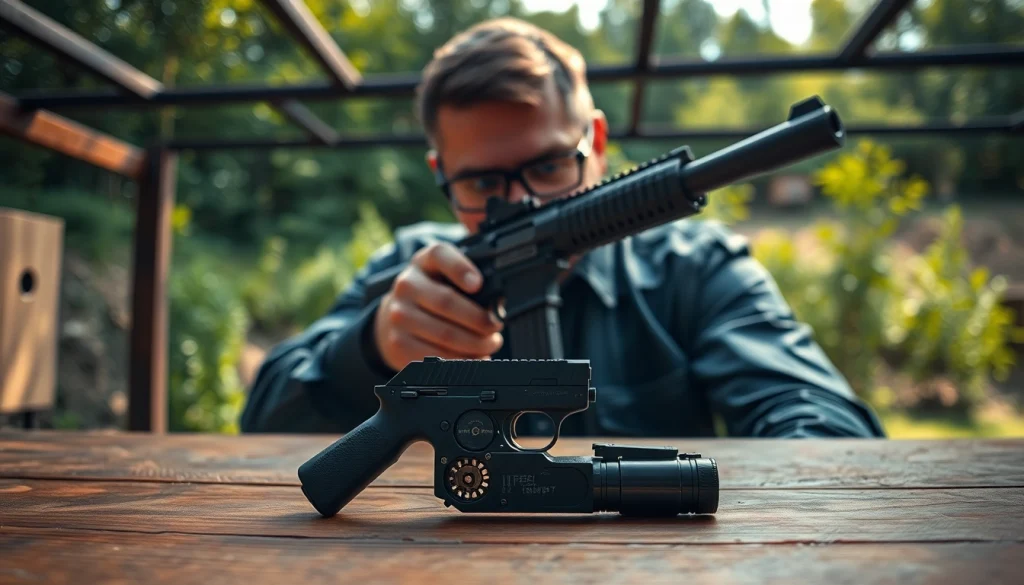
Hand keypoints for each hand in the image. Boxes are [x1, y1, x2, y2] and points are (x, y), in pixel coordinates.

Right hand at [373, 242, 502, 370]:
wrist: (397, 315)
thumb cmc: (434, 293)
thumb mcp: (447, 274)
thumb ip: (471, 277)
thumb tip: (497, 301)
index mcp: (424, 261)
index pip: (440, 255)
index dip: (460, 268)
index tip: (478, 284)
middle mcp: (407, 285)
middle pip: (446, 302)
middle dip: (479, 319)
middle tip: (495, 327)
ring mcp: (399, 315)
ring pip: (445, 334)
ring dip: (475, 344)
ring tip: (490, 344)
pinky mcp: (398, 343)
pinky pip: (435, 357)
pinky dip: (460, 361)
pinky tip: (473, 358)